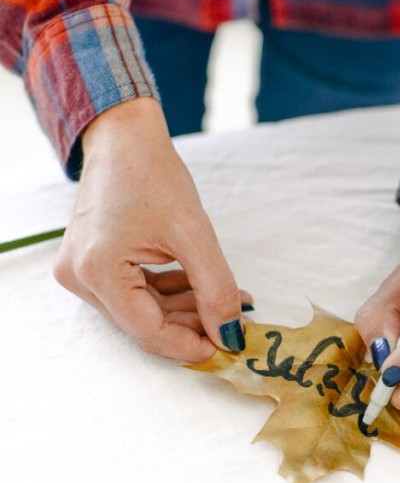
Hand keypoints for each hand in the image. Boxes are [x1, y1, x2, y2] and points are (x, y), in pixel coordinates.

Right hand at [54, 98, 250, 360]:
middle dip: (193, 324)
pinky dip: (168, 293)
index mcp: (98, 271)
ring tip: (229, 299)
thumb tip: (231, 335)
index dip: (190, 345)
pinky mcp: (90, 263)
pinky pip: (133, 293)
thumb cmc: (153, 173)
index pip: (148, 332)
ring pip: (141, 311)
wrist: (123, 136)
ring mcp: (80, 272)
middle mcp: (80, 278)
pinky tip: (200, 287)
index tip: (227, 346)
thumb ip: (216, 290)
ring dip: (185, 309)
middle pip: (144, 323)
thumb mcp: (194, 234)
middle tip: (236, 319)